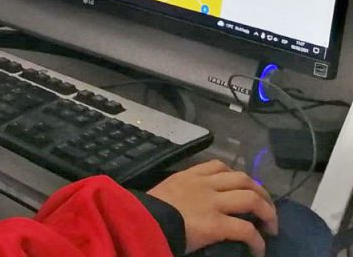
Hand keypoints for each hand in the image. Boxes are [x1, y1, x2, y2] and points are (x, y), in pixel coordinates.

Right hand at [148, 160, 276, 256]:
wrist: (142, 221)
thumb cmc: (147, 210)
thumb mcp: (163, 192)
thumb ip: (179, 193)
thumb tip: (189, 207)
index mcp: (189, 176)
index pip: (219, 166)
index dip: (237, 177)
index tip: (242, 188)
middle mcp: (204, 185)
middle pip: (243, 179)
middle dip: (261, 192)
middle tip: (266, 208)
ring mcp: (212, 203)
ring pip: (251, 198)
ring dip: (268, 212)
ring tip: (271, 226)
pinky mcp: (217, 224)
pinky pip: (246, 230)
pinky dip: (258, 241)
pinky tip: (259, 250)